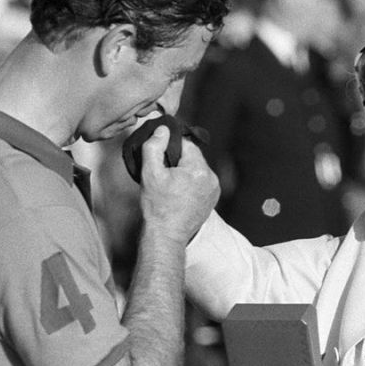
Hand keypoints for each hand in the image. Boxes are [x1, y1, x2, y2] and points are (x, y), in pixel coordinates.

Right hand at [139, 125, 219, 242]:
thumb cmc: (157, 206)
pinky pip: (201, 182)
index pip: (187, 144)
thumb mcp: (150, 173)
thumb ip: (154, 147)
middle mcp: (211, 178)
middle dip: (178, 161)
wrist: (167, 236)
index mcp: (199, 169)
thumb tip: (163, 130)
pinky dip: (191, 184)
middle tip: (163, 173)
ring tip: (170, 185)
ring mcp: (214, 190)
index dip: (171, 147)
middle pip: (193, 157)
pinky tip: (179, 193)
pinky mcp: (212, 199)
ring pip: (197, 170)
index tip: (161, 158)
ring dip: (185, 172)